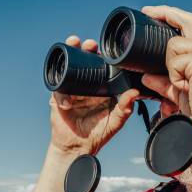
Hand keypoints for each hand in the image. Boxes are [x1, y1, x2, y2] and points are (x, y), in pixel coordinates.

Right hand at [50, 36, 138, 154]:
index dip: (102, 55)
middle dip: (84, 49)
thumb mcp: (116, 121)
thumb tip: (134, 93)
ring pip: (68, 68)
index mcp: (101, 87)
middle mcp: (86, 85)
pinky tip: (67, 102)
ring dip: (68, 55)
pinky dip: (61, 93)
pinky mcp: (58, 98)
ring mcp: (71, 90)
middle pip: (83, 61)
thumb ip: (125, 108)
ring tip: (72, 46)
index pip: (101, 66)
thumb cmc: (99, 134)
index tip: (104, 48)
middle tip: (88, 44)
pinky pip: (57, 90)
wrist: (77, 147)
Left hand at [140, 5, 191, 134]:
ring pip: (173, 45)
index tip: (154, 14)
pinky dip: (175, 78)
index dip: (173, 17)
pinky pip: (174, 63)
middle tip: (147, 11)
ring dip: (171, 68)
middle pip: (188, 19)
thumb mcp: (181, 93)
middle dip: (165, 11)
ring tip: (185, 86)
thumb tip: (146, 78)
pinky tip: (188, 89)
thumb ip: (165, 83)